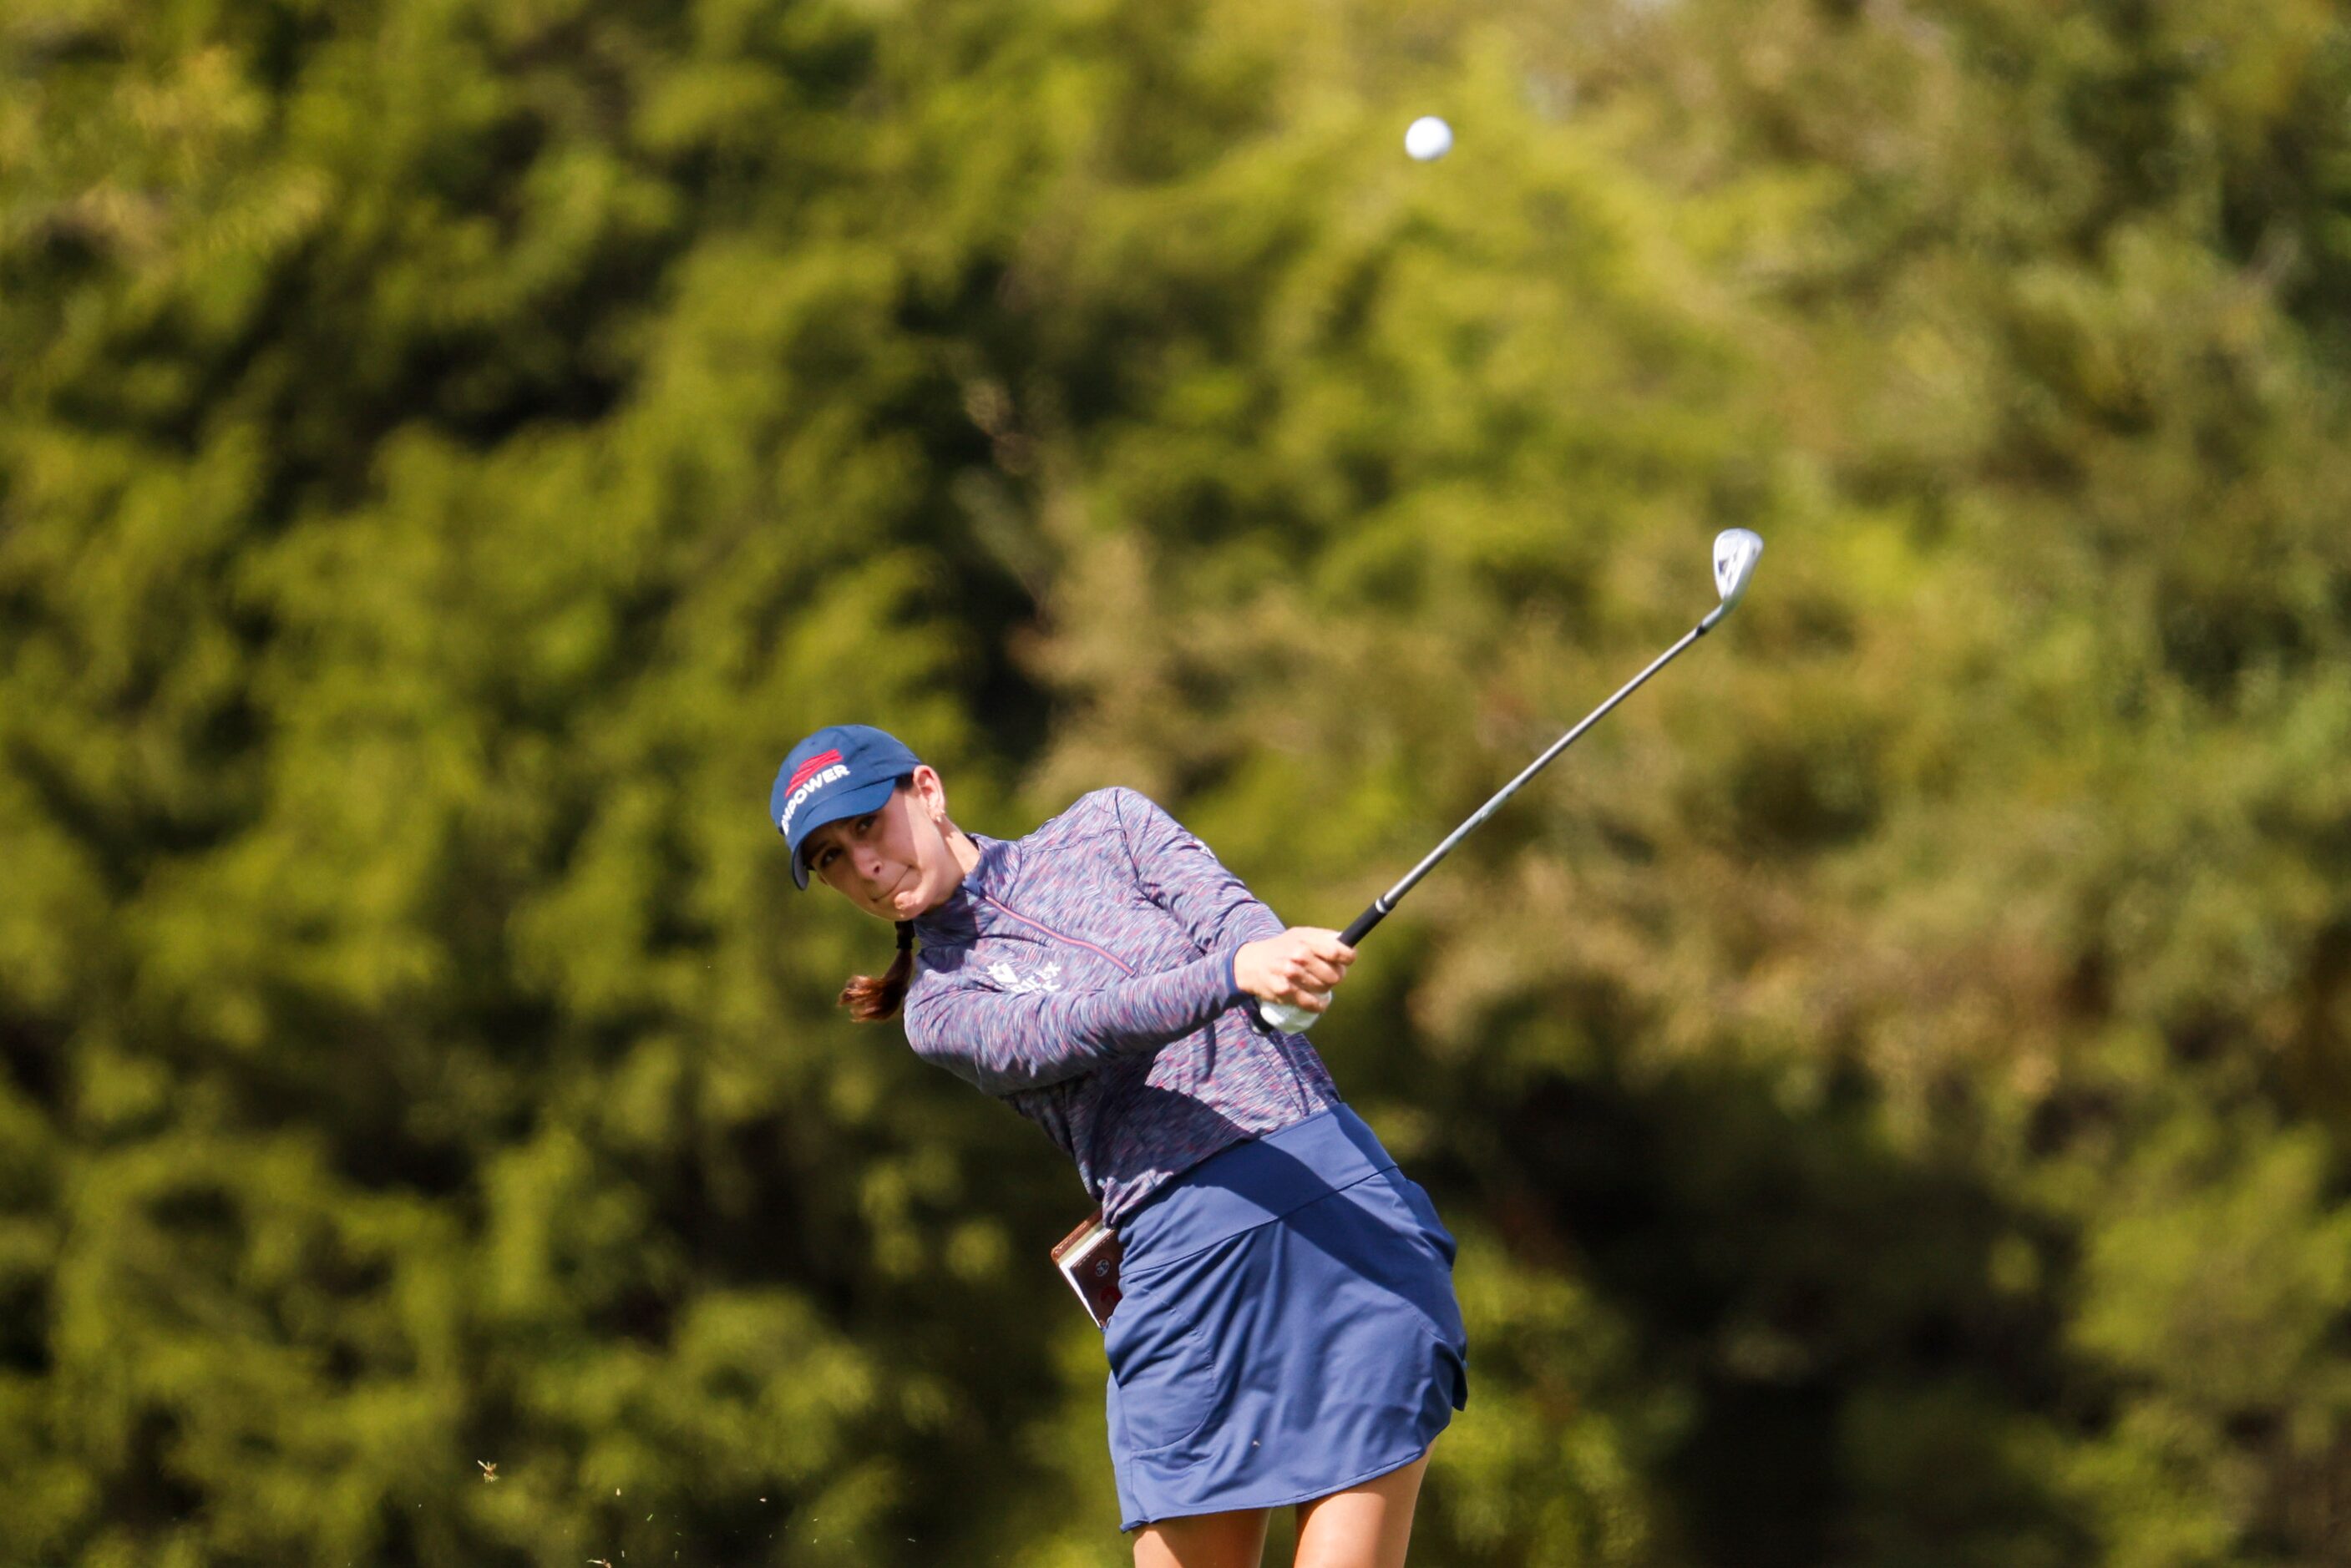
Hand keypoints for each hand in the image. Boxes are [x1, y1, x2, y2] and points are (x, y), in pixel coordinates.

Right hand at [1234, 928, 1355, 1014]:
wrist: (1251, 962)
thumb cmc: (1281, 948)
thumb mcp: (1300, 934)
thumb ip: (1323, 937)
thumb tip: (1347, 942)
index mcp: (1306, 939)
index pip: (1337, 951)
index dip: (1348, 958)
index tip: (1347, 960)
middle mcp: (1299, 955)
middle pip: (1335, 974)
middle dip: (1335, 976)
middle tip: (1327, 974)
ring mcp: (1291, 974)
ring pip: (1325, 989)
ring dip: (1324, 989)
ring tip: (1315, 983)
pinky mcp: (1285, 991)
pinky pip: (1312, 1003)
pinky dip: (1318, 1005)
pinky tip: (1317, 1002)